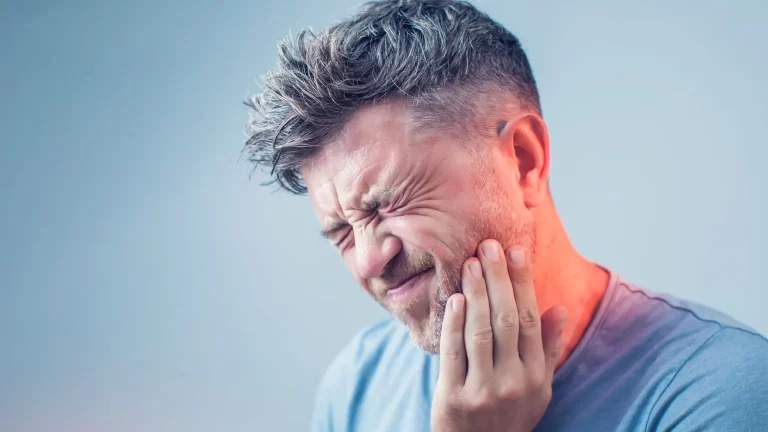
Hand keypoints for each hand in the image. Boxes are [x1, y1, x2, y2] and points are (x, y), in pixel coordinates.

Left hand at [431, 239, 566, 431]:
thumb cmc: (510, 415)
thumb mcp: (539, 388)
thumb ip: (549, 349)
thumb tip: (560, 308)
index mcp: (536, 376)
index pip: (532, 319)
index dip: (523, 283)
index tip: (517, 251)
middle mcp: (514, 382)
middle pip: (507, 320)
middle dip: (498, 279)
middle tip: (489, 245)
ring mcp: (483, 391)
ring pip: (481, 333)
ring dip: (476, 294)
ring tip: (470, 263)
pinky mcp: (454, 398)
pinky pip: (454, 354)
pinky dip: (454, 324)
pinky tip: (454, 298)